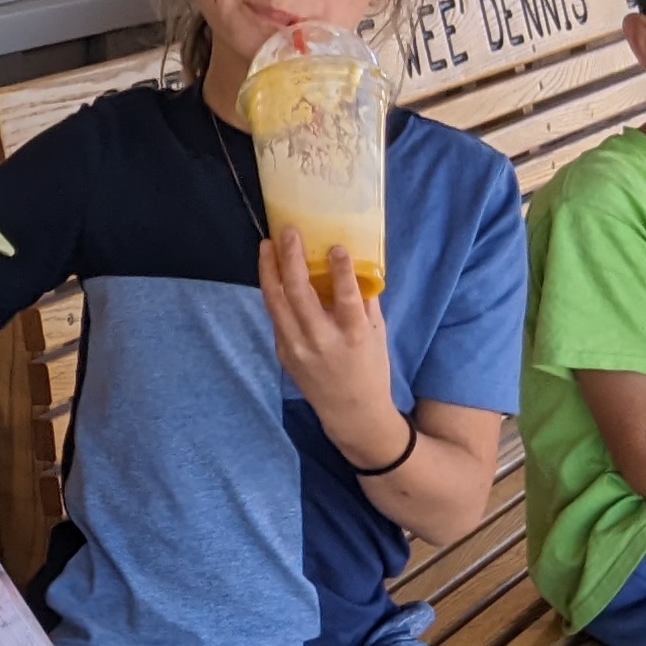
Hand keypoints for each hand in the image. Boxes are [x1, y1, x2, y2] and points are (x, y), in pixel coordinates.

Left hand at [254, 224, 398, 453]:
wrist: (351, 413)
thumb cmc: (370, 369)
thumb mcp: (378, 334)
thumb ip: (365, 302)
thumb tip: (356, 263)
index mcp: (353, 336)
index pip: (346, 298)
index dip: (341, 271)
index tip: (336, 247)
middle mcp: (321, 341)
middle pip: (299, 293)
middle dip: (291, 258)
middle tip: (288, 231)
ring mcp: (297, 348)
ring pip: (275, 301)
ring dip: (269, 269)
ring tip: (267, 245)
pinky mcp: (282, 352)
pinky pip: (275, 315)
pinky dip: (272, 290)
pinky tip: (271, 272)